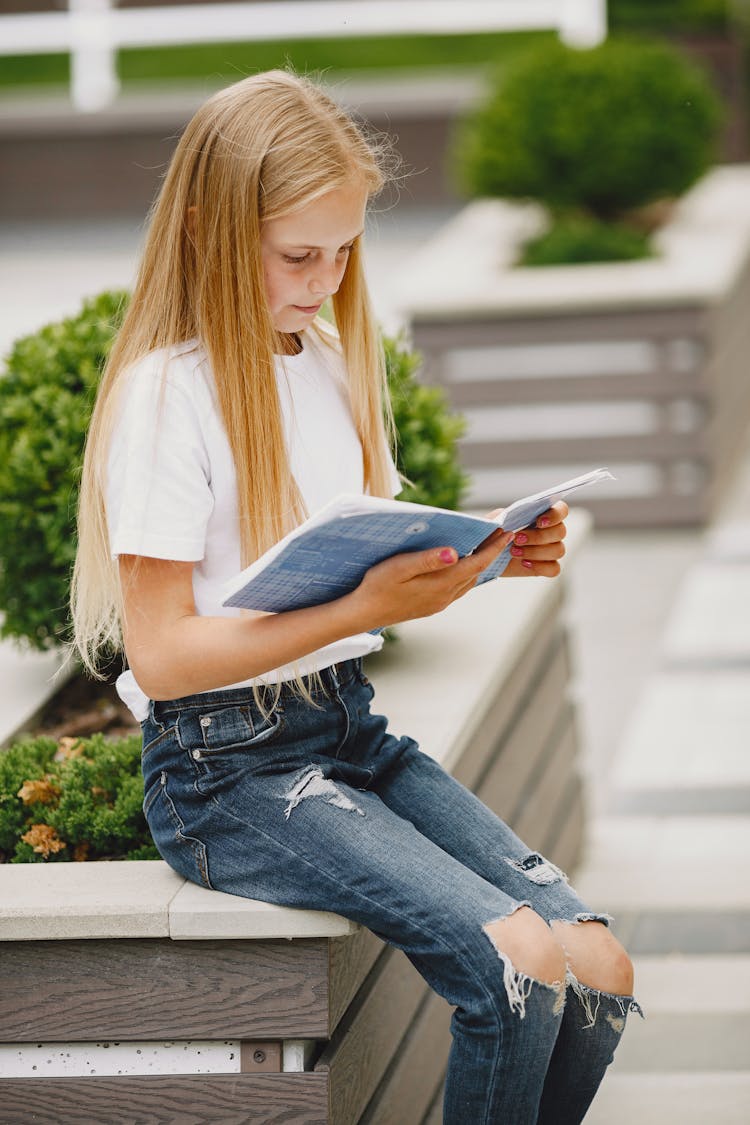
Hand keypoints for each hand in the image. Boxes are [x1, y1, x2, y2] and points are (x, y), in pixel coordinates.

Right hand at [347, 527, 515, 629]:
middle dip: (490, 550)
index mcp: (440, 585)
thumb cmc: (376, 586)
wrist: (363, 614)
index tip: (506, 530)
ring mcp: (440, 602)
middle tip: (501, 529)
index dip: (493, 547)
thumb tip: (454, 553)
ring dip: (480, 561)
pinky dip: (467, 572)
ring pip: (469, 580)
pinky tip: (464, 562)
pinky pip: (458, 586)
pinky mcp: (433, 605)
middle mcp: (445, 596)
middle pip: (476, 570)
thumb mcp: (398, 568)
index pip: (476, 563)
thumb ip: (426, 560)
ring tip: (488, 543)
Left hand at [486, 501, 567, 577]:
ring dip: (535, 551)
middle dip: (538, 536)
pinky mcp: (547, 567)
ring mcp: (552, 549)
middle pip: (560, 532)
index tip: (538, 522)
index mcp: (544, 514)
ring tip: (514, 552)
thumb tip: (509, 518)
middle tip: (517, 538)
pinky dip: (540, 566)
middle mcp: (552, 531)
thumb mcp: (496, 520)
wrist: (489, 554)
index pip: (561, 510)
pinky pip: (554, 568)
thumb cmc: (495, 533)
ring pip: (558, 550)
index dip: (555, 515)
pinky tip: (524, 563)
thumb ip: (505, 516)